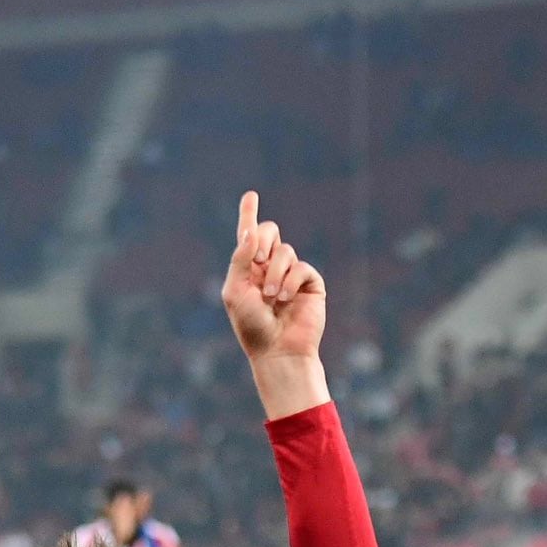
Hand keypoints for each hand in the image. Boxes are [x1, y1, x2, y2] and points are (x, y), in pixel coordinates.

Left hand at [222, 190, 325, 363]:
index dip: (249, 215)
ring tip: (272, 298)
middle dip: (263, 242)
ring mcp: (291, 275)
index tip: (250, 195)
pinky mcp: (310, 283)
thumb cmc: (252, 326)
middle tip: (258, 262)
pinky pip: (301, 267)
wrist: (277, 350)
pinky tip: (286, 300)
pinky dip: (291, 283)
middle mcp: (270, 268)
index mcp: (248, 270)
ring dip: (275, 274)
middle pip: (270, 233)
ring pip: (285, 251)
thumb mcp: (236, 292)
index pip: (249, 237)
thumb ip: (240, 260)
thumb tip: (251, 231)